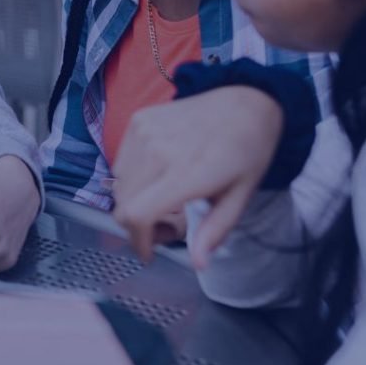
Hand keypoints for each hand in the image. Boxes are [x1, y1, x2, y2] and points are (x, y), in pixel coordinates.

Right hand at [112, 87, 282, 266]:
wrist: (245, 101)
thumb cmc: (247, 151)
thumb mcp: (240, 197)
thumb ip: (215, 231)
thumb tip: (197, 263)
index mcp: (186, 172)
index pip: (136, 214)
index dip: (137, 241)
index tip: (150, 252)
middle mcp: (157, 150)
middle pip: (122, 205)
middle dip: (138, 226)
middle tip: (167, 223)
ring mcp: (143, 132)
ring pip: (118, 185)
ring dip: (134, 201)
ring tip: (164, 198)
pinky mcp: (138, 120)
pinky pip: (121, 161)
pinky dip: (132, 177)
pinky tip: (158, 175)